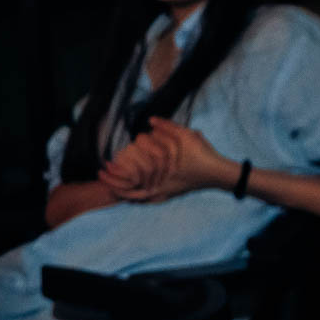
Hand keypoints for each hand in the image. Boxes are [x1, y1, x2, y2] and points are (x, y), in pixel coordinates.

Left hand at [101, 117, 230, 202]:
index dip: (114, 176)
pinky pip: (147, 198)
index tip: (104, 166)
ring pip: (137, 199)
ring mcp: (165, 194)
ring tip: (108, 183)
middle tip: (100, 176)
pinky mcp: (169, 194)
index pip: (130, 184)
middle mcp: (161, 190)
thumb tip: (150, 120)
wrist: (219, 173)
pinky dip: (135, 196)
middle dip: (112, 186)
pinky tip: (127, 190)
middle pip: (129, 195)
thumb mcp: (187, 136)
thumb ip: (168, 127)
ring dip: (122, 191)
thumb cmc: (202, 155)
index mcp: (160, 179)